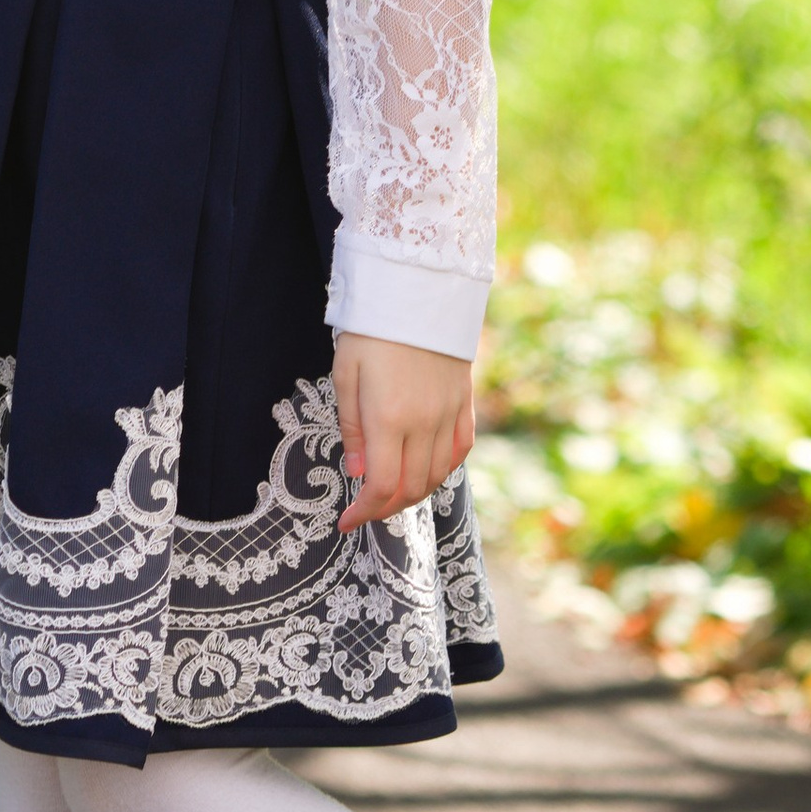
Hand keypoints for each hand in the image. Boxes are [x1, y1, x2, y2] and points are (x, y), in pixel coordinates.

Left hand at [333, 333, 476, 532]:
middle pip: (411, 488)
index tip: (346, 521)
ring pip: (437, 474)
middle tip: (365, 509)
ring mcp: (448, 413)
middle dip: (386, 508)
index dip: (364, 512)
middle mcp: (423, 422)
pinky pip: (461, 449)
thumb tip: (357, 472)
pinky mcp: (464, 401)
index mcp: (388, 418)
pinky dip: (444, 469)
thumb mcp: (345, 375)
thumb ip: (351, 428)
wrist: (417, 290)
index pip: (382, 486)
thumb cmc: (372, 331)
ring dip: (414, 493)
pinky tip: (428, 470)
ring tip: (391, 493)